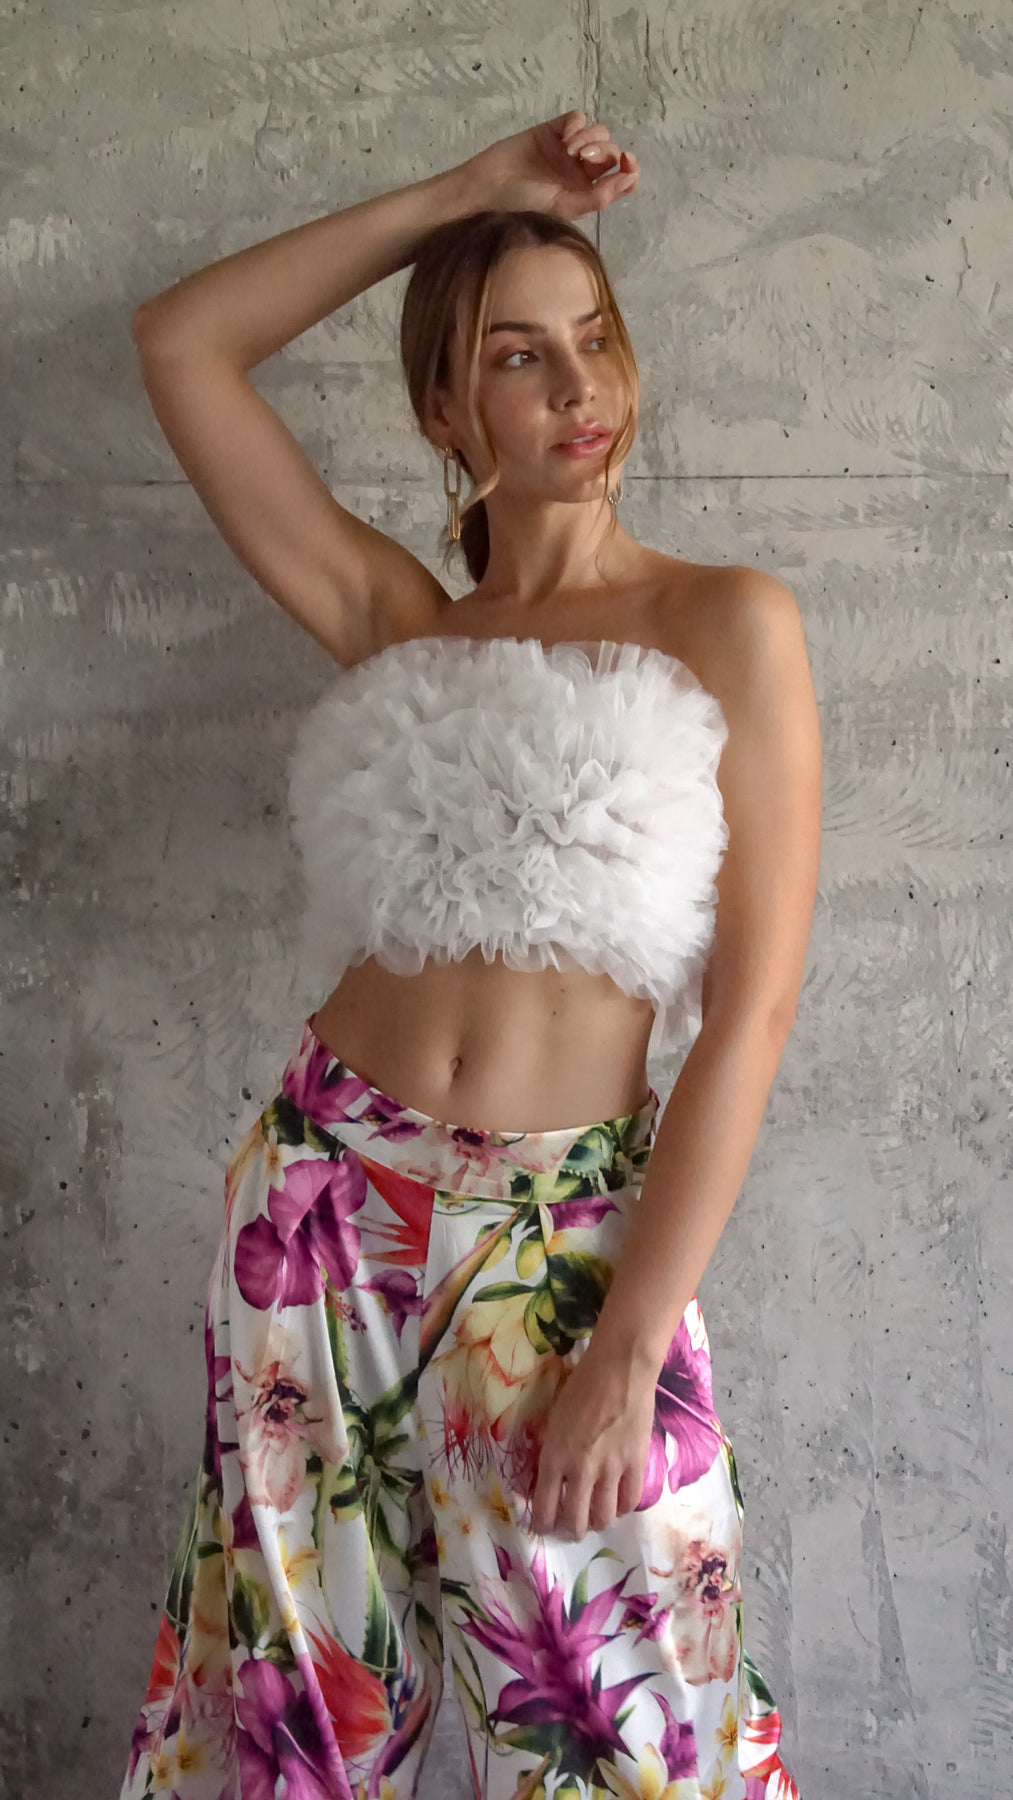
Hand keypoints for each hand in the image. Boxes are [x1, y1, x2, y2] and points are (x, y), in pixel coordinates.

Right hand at [461, 108, 639, 221]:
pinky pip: (577, 118)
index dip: (629, 169)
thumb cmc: (523, 203)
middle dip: (603, 152)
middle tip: (580, 158)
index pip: (620, 179)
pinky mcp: (553, 130)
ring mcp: (567, 150)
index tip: (626, 162)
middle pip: (611, 153)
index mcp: (586, 193)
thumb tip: (628, 178)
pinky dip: (576, 124)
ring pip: (598, 133)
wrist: (488, 185)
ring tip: (569, 149)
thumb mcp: (564, 206)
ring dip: (589, 138)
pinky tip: (563, 137)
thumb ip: (598, 196)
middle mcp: (580, 172)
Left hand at [529, 1339, 656, 1539]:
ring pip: (604, 1517)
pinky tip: (619, 1503)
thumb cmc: (580, 1386)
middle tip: (571, 1528)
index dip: (543, 1523)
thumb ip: (553, 1452)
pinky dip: (623, 1508)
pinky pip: (631, 1501)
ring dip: (597, 1523)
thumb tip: (552, 1477)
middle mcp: (580, 1469)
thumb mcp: (554, 1420)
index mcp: (554, 1456)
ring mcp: (611, 1469)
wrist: (619, 1369)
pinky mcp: (637, 1464)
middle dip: (570, 1531)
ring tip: (595, 1519)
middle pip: (575, 1520)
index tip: (544, 1525)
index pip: (544, 1506)